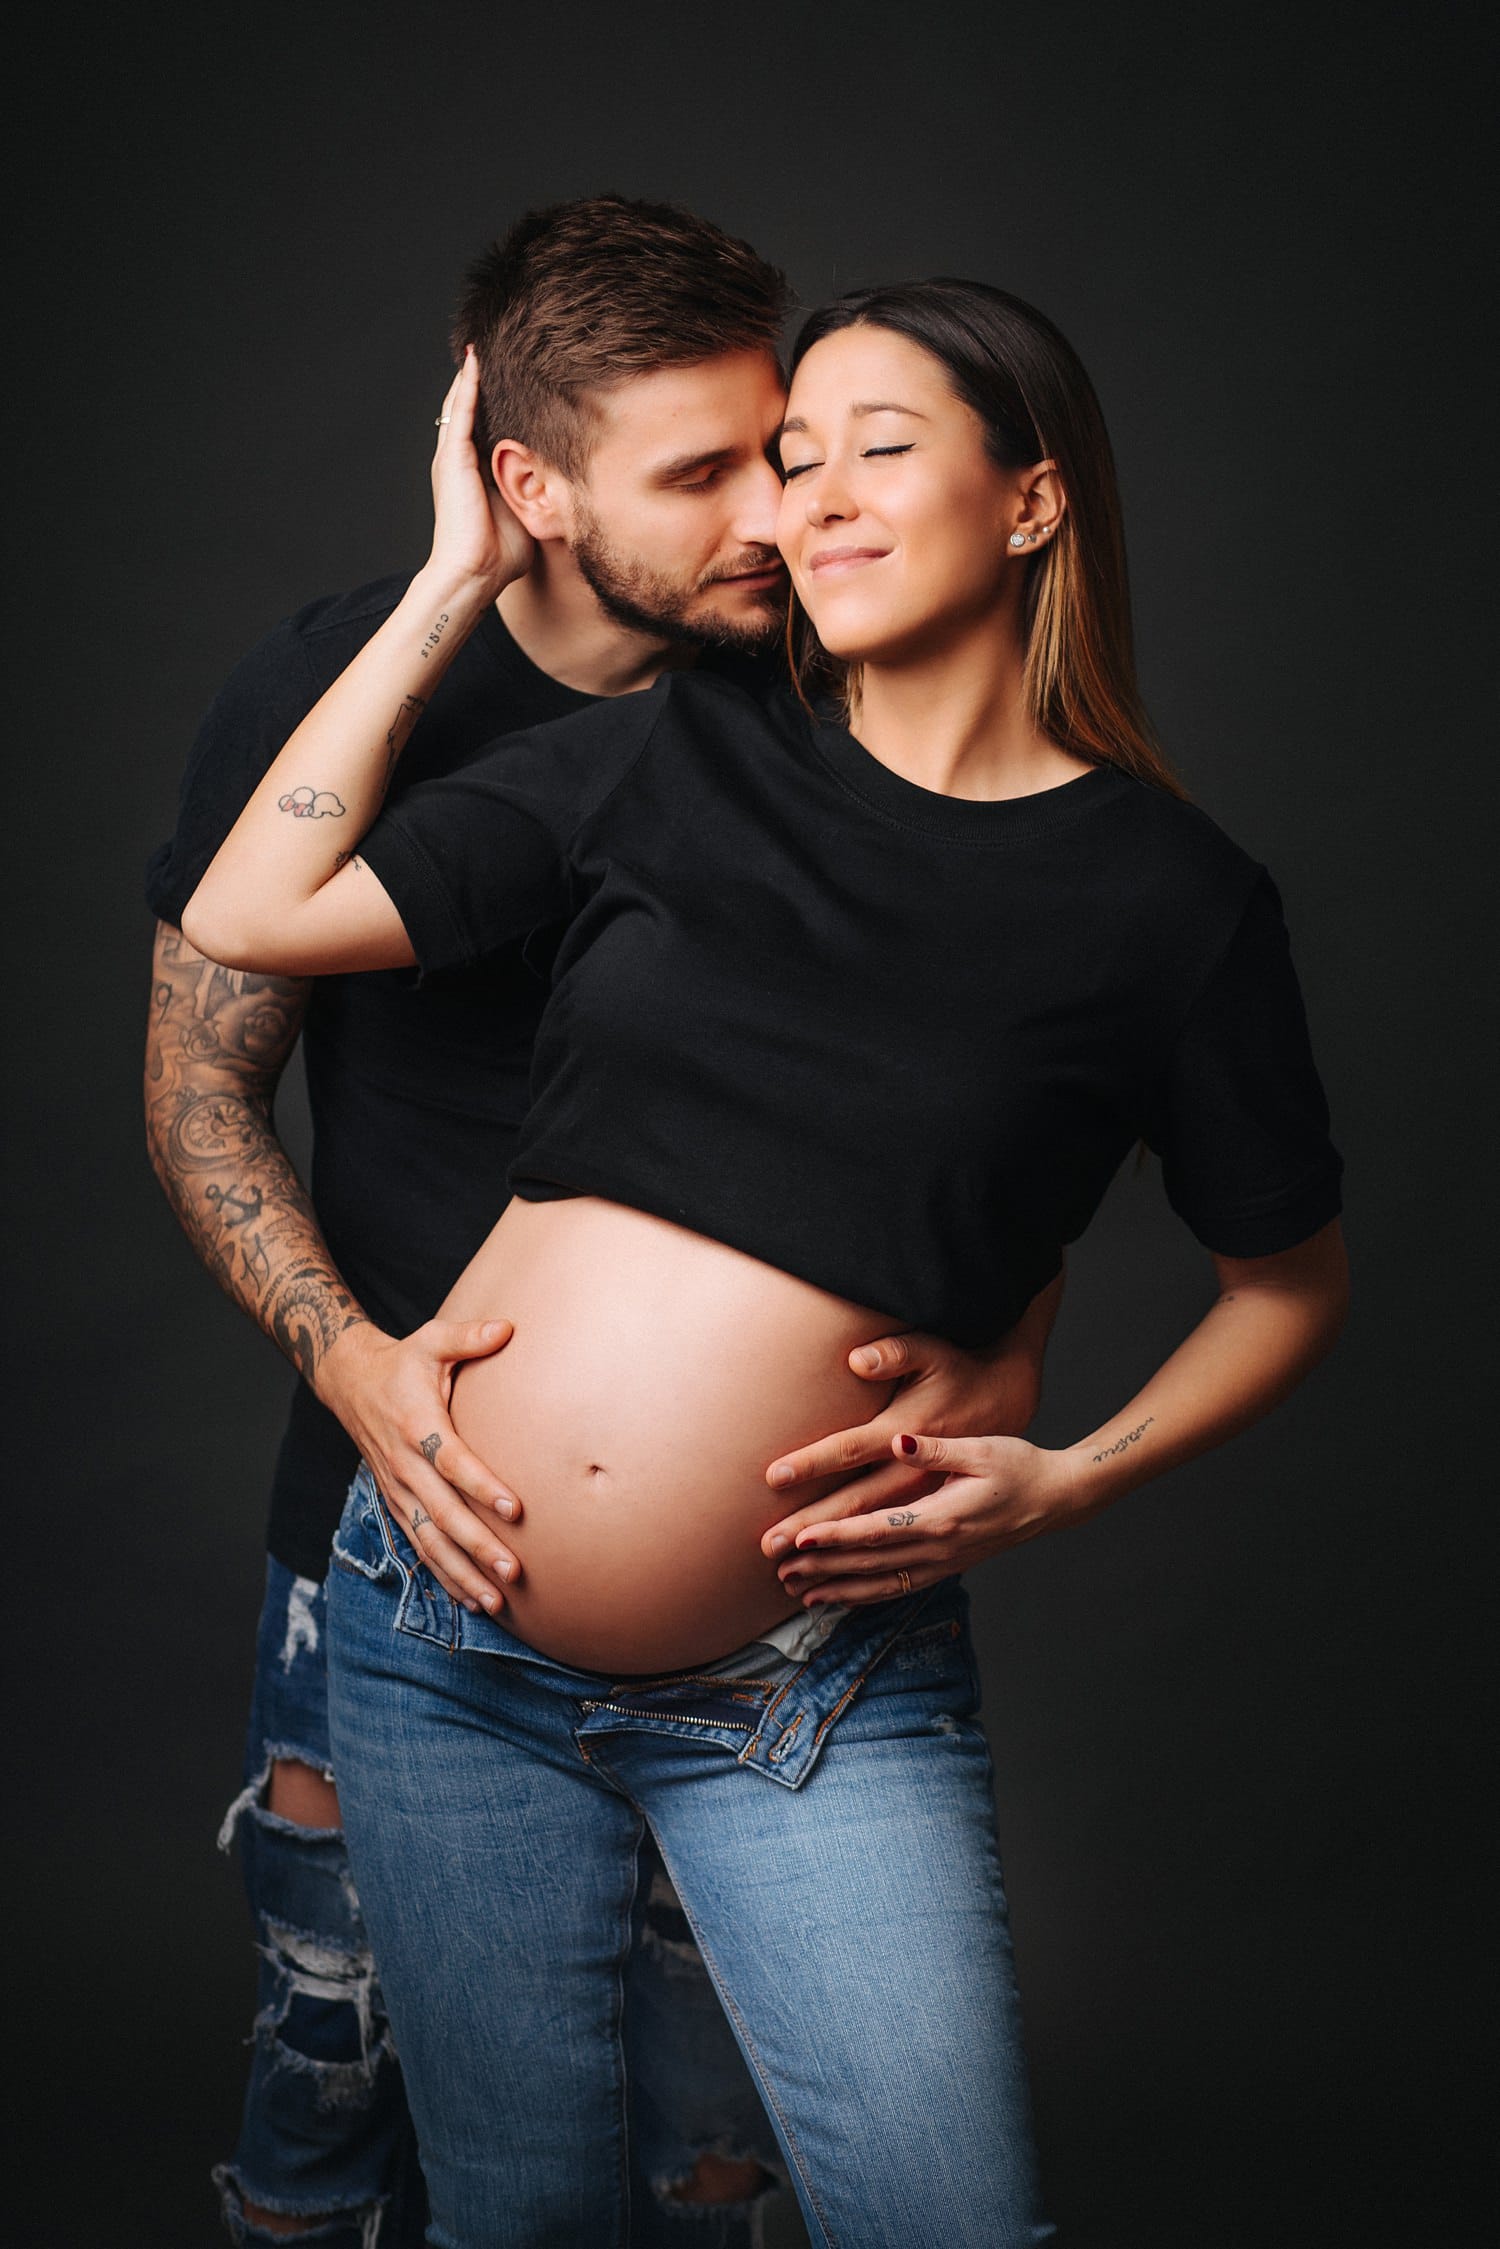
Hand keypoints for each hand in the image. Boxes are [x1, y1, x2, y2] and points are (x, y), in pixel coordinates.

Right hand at [318, 1316, 521, 1614]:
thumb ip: (468, 1335)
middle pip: (442, 1513)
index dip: (481, 1485)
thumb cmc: (403, 1361)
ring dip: (460, 1573)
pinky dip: (442, 1575)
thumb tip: (508, 1327)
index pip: (451, 1460)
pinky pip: (419, 1546)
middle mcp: (403, 1464)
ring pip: (429, 1541)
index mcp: (416, 1423)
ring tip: (496, 1600)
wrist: (350, 1383)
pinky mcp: (397, 1504)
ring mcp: (398, 1490)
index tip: (514, 1508)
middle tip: (513, 1571)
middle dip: (477, 1546)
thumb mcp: (431, 1338)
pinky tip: (470, 1599)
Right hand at [426, 348, 533, 598]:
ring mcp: (452, 459)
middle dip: (478, 381)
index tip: (512, 380)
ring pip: (461, 404)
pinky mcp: (452, 460)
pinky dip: (467, 386)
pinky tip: (474, 362)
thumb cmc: (499, 557)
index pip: (484, 428)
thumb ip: (537, 494)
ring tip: (480, 345)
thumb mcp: (525, 514)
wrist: (474, 574)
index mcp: (475, 474)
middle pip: (468, 409)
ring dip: (470, 375)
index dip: (494, 403)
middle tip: (492, 349)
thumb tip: (565, 486)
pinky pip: (460, 412)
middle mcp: (460, 462)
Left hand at [774, 1431, 1088, 1606]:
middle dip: (822, 1567)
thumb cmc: (1018, 1465)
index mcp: (943, 1517)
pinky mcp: (946, 1567)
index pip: (878, 1530)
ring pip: (880, 1583)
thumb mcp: (980, 1449)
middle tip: (779, 1569)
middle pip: (870, 1563)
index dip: (837, 1536)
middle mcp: (940, 1548)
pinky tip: (837, 1597)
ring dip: (837, 1587)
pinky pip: (898, 1588)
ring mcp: (943, 1563)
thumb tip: (897, 1440)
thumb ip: (934, 1448)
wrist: (1055, 1498)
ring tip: (796, 1590)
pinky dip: (864, 1595)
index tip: (801, 1538)